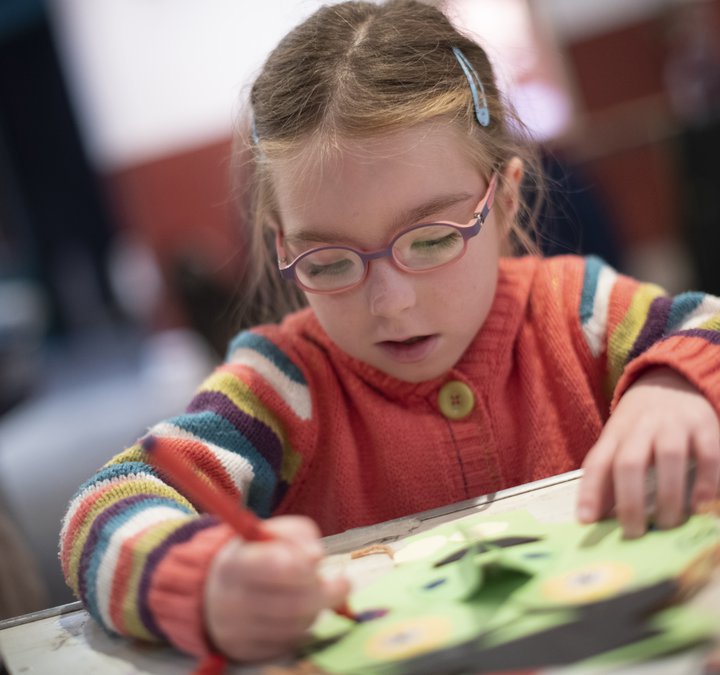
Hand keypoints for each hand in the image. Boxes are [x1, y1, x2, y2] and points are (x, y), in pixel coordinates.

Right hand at [204, 515, 349, 661]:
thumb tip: (316, 555)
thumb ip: (296, 535)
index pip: (269, 566)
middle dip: (324, 593)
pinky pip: (288, 643)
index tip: (321, 558)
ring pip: (294, 626)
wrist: (216, 590)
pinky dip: (303, 627)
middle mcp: (231, 599)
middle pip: (291, 604)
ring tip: (318, 594)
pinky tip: (302, 612)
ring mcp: (237, 630)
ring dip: (316, 609)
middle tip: (344, 584)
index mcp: (235, 563)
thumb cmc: (254, 555)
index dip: (300, 565)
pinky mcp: (246, 652)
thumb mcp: (270, 533)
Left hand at [577, 367, 719, 537]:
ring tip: (667, 524)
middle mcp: (641, 427)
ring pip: (668, 457)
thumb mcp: (618, 441)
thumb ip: (607, 476)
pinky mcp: (705, 425)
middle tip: (634, 532)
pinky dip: (706, 483)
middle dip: (631, 501)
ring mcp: (673, 425)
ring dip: (668, 496)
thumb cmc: (641, 424)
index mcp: (615, 433)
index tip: (585, 521)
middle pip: (630, 462)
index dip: (590, 492)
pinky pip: (708, 455)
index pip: (597, 462)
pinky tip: (701, 506)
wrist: (673, 380)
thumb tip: (593, 517)